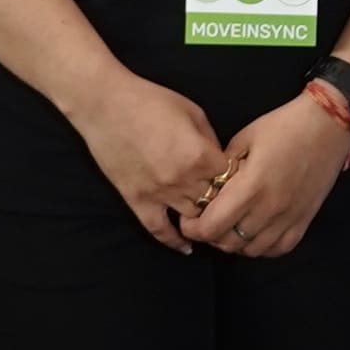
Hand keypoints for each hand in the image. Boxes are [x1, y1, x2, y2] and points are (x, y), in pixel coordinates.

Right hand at [76, 74, 229, 252]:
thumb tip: (221, 161)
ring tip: (217, 223)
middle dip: (226, 201)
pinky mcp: (136, 200)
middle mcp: (182, 180)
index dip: (240, 178)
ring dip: (205, 220)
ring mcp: (158, 193)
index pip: (233, 178)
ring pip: (192, 219)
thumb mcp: (195, 114)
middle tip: (235, 203)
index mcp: (201, 156)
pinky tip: (186, 248)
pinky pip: (157, 229)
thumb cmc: (152, 102)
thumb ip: (211, 142)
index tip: (243, 177)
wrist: (106, 105)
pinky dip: (173, 241)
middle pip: (216, 202)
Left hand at [182, 92, 349, 259]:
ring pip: (252, 250)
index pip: (210, 227)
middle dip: (210, 235)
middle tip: (208, 220)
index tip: (190, 217)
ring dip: (236, 242)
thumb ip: (223, 168)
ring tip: (232, 226)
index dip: (192, 228)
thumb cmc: (284, 125)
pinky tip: (257, 233)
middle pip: (228, 242)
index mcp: (250, 186)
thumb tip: (209, 189)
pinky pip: (279, 248)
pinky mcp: (306, 218)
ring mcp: (290, 216)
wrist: (329, 123)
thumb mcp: (244, 138)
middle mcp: (270, 207)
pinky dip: (263, 247)